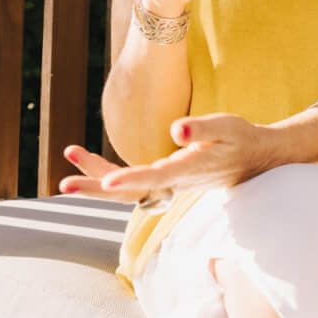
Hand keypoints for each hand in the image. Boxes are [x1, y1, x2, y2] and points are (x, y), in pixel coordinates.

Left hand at [59, 114, 280, 202]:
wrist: (253, 160)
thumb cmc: (241, 139)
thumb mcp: (228, 125)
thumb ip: (202, 129)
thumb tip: (175, 128)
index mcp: (189, 170)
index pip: (156, 178)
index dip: (132, 180)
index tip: (107, 182)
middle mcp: (174, 183)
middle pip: (130, 192)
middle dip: (96, 188)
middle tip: (63, 185)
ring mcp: (167, 185)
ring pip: (126, 188)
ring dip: (95, 177)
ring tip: (70, 151)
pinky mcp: (163, 181)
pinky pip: (130, 182)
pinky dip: (107, 173)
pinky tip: (88, 162)